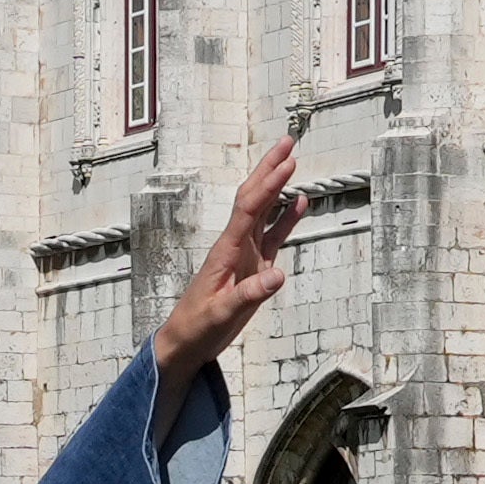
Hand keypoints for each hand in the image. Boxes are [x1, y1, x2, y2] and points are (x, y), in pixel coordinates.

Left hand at [152, 141, 301, 384]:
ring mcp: (244, 254)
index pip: (249, 210)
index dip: (268, 185)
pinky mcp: (253, 267)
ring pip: (263, 211)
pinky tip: (298, 204)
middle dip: (270, 169)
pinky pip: (272, 236)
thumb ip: (249, 294)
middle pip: (253, 198)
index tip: (287, 163)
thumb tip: (279, 275)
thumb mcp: (222, 314)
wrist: (186, 341)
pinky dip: (285, 219)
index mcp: (226, 251)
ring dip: (277, 186)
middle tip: (288, 142)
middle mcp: (235, 245)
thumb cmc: (198, 327)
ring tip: (293, 161)